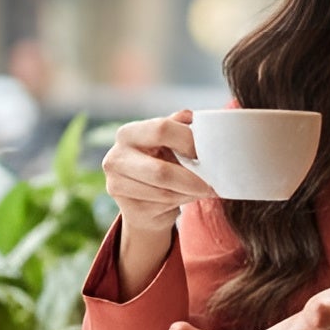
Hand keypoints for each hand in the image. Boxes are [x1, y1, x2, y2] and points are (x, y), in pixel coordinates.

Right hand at [102, 112, 211, 298]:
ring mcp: (117, 185)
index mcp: (128, 133)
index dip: (189, 140)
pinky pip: (165, 206)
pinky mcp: (128, 209)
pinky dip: (184, 201)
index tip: (208, 151)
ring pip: (166, 192)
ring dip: (191, 192)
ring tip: (205, 188)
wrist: (143, 200)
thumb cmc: (161, 162)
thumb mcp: (168, 142)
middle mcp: (116, 157)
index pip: (162, 129)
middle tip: (213, 182)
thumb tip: (197, 119)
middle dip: (193, 179)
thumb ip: (179, 127)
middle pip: (161, 171)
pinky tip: (190, 196)